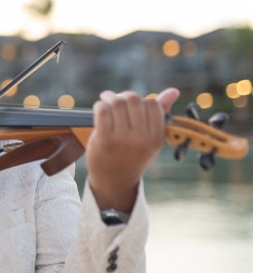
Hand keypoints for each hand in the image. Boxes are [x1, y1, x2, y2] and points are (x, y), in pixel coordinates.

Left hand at [86, 88, 179, 211]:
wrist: (113, 181)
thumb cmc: (132, 155)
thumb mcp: (150, 138)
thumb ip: (160, 113)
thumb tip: (174, 91)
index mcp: (157, 137)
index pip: (153, 104)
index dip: (141, 100)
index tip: (131, 105)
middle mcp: (142, 139)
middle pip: (134, 99)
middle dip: (123, 96)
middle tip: (114, 99)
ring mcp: (123, 140)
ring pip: (117, 102)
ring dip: (109, 98)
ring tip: (105, 101)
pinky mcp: (105, 140)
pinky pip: (103, 110)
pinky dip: (99, 105)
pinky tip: (99, 109)